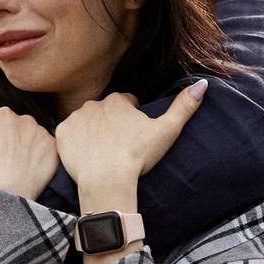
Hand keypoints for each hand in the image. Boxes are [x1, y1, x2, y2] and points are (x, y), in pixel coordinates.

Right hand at [0, 106, 60, 197]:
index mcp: (0, 115)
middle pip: (19, 127)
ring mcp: (41, 132)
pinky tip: (33, 171)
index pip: (0, 122)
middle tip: (8, 160)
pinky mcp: (54, 148)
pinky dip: (44, 159)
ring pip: (35, 138)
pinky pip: (49, 151)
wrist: (5, 193)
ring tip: (21, 168)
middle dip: (15, 139)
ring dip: (30, 148)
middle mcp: (23, 118)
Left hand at [53, 83, 205, 193]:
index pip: (126, 104)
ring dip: (92, 133)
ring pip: (86, 123)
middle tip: (118, 147)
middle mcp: (95, 103)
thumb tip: (202, 84)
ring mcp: (76, 118)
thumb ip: (184, 107)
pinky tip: (85, 156)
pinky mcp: (61, 133)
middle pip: (105, 112)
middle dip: (111, 125)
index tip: (134, 137)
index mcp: (118, 100)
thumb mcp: (167, 131)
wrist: (107, 178)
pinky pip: (68, 135)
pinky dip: (75, 143)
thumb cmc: (138, 155)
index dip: (132, 121)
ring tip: (102, 153)